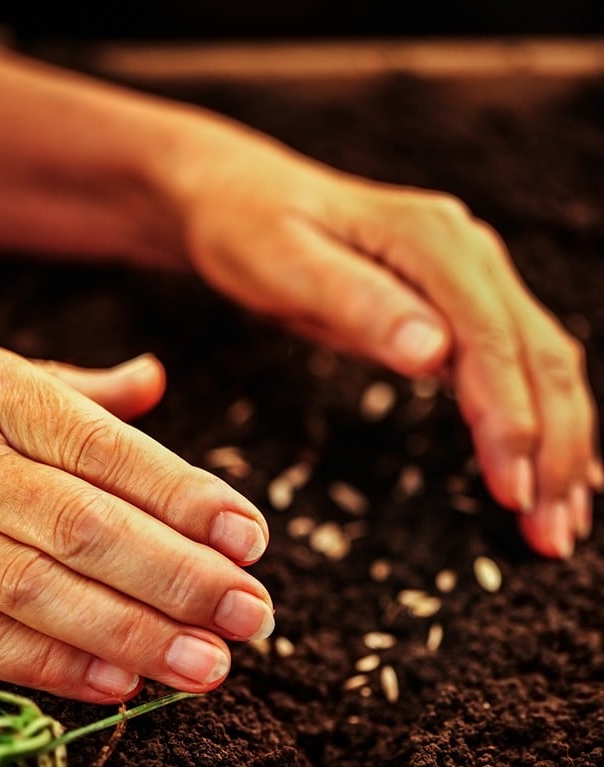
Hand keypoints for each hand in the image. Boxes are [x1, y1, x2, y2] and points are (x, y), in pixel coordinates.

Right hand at [0, 345, 272, 702]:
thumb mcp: (3, 379)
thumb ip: (81, 394)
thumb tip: (153, 377)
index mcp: (3, 396)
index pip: (107, 450)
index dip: (184, 497)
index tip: (253, 539)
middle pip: (84, 524)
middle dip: (177, 576)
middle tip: (253, 616)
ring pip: (36, 588)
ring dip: (132, 634)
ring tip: (208, 665)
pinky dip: (52, 665)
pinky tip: (123, 684)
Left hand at [165, 116, 600, 557]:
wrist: (242, 196)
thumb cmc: (249, 229)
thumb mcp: (284, 264)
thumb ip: (358, 304)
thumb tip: (434, 353)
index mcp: (432, 241)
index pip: (492, 342)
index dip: (511, 421)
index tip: (512, 493)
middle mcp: (468, 254)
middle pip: (540, 358)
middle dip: (555, 451)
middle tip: (551, 534)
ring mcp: (471, 277)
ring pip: (543, 366)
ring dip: (561, 446)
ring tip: (559, 523)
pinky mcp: (460, 304)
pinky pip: (518, 366)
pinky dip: (541, 422)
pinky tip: (550, 470)